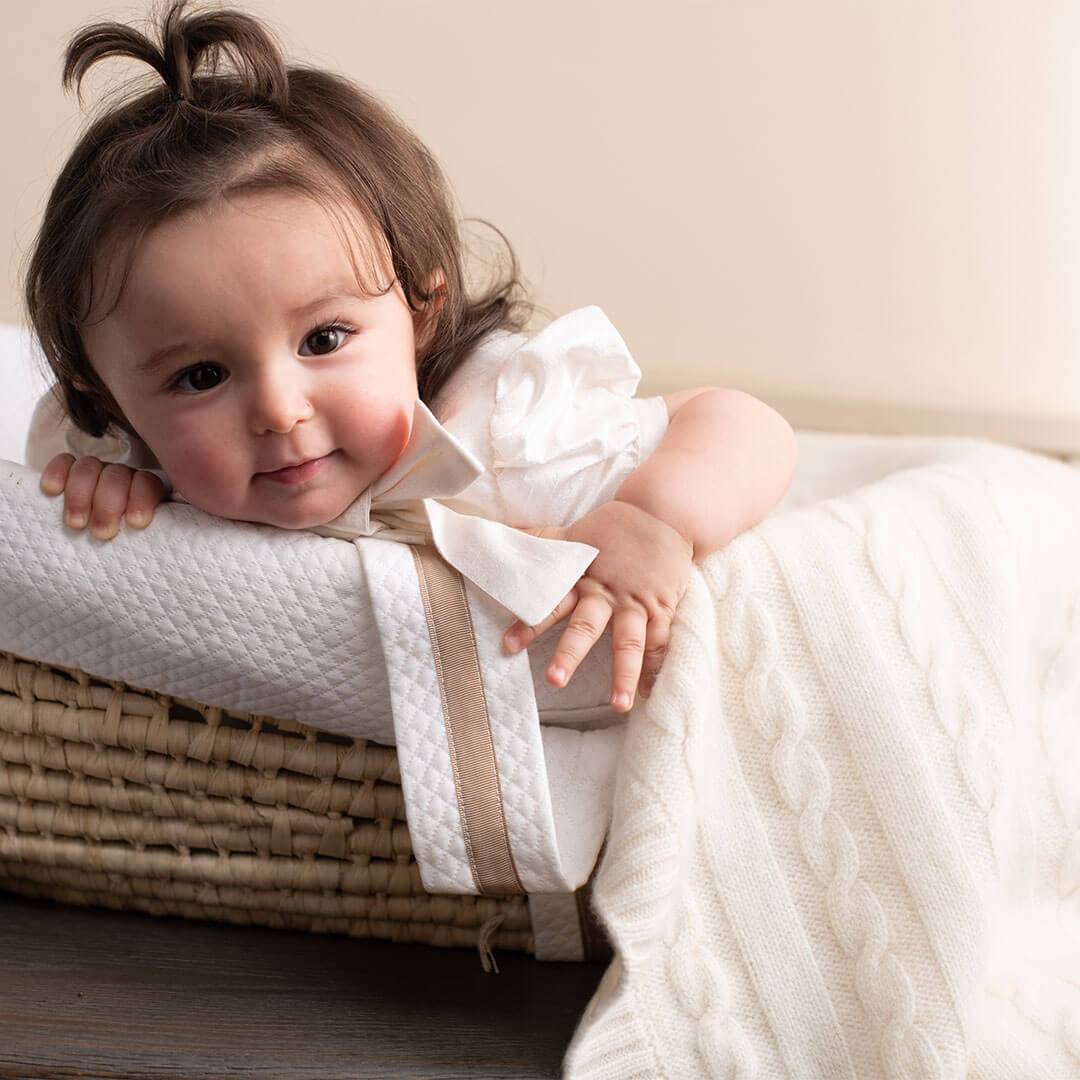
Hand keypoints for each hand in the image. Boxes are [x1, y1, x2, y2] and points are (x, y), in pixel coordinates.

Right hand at [39, 453, 164, 539]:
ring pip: (89, 468)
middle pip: (116, 478)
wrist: (98, 535)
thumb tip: (168, 550)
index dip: (142, 500)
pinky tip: (52, 490)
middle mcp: (121, 475)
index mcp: (144, 488)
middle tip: (102, 533)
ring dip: (80, 495)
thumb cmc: (126, 540)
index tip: (135, 523)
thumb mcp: (142, 538)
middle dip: (108, 506)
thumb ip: (154, 535)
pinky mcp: (69, 469)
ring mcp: (96, 470)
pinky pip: (64, 462)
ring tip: (76, 524)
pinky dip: (57, 473)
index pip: (147, 483)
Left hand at [502, 500, 692, 711]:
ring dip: (624, 673)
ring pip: (630, 642)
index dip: (530, 623)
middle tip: (554, 679)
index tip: (509, 644)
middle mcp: (606, 594)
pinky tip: (648, 695)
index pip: (551, 602)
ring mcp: (635, 604)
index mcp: (581, 577)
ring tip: (620, 705)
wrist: (663, 512)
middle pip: (586, 626)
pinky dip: (655, 669)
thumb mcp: (574, 533)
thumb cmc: (614, 526)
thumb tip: (501, 533)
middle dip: (570, 653)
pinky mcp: (661, 608)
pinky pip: (660, 643)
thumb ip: (539, 540)